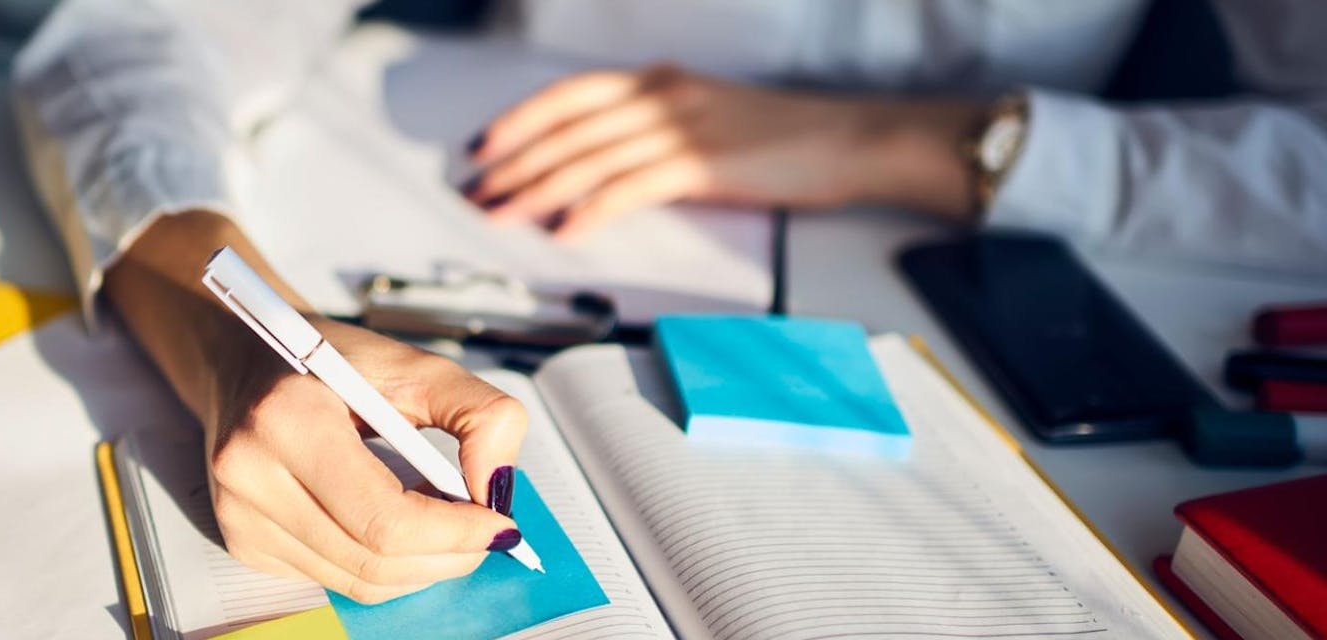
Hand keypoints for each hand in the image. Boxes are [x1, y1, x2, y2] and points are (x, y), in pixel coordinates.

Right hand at [102, 212, 526, 603]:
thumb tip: (498, 489)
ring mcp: (240, 517)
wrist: (243, 360)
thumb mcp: (412, 364)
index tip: (501, 525)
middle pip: (374, 561)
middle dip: (447, 556)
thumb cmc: (328, 360)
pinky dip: (381, 565)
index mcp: (288, 419)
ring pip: (357, 581)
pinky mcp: (243, 542)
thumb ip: (478, 413)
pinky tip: (396, 527)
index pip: (384, 519)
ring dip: (419, 567)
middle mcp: (251, 475)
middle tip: (486, 534)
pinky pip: (332, 578)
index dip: (454, 533)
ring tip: (448, 528)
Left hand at [463, 64, 982, 238]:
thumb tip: (607, 165)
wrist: (850, 138)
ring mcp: (682, 128)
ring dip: (536, 188)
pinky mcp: (703, 163)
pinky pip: (632, 186)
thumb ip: (657, 131)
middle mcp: (662, 97)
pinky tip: (565, 230)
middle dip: (512, 163)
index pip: (569, 96)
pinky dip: (592, 208)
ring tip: (502, 214)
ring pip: (588, 157)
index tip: (480, 146)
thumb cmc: (785, 137)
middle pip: (567, 128)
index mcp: (659, 83)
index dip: (518, 119)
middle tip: (476, 192)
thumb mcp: (708, 118)